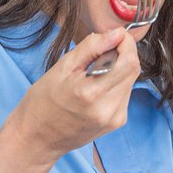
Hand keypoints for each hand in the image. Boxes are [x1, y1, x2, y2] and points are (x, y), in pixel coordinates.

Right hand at [10, 28, 138, 163]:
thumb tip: (117, 34)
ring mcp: (115, 118)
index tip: (116, 37)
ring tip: (93, 73)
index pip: (129, 62)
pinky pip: (124, 94)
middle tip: (101, 52)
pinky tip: (96, 87)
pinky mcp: (117, 123)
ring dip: (118, 70)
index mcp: (92, 93)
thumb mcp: (62, 67)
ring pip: (130, 82)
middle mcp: (109, 109)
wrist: (38, 137)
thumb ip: (92, 47)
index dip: (127, 44)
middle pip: (133, 71)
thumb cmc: (43, 102)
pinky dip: (115, 84)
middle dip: (122, 55)